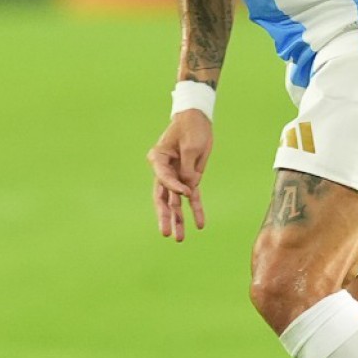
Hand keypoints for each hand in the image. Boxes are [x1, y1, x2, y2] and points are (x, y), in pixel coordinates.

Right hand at [147, 110, 212, 241]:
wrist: (198, 120)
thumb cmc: (191, 128)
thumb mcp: (190, 146)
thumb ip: (187, 169)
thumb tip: (187, 190)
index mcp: (158, 159)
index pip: (163, 178)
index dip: (174, 187)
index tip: (185, 192)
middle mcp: (164, 170)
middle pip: (163, 197)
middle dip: (165, 216)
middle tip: (166, 233)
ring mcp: (176, 176)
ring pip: (175, 202)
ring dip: (178, 219)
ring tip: (179, 238)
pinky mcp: (190, 179)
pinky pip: (192, 198)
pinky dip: (196, 210)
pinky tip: (199, 224)